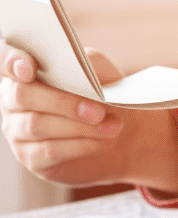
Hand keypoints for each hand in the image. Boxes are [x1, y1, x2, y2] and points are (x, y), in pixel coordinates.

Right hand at [0, 42, 177, 194]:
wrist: (126, 138)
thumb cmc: (107, 100)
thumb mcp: (105, 76)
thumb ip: (90, 64)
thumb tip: (78, 70)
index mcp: (27, 71)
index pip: (6, 59)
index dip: (12, 61)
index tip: (29, 70)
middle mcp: (13, 100)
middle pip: (22, 95)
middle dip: (63, 103)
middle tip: (98, 112)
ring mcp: (18, 130)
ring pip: (37, 125)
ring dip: (80, 127)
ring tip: (112, 128)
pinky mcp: (31, 158)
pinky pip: (49, 150)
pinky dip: (81, 145)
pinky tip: (103, 143)